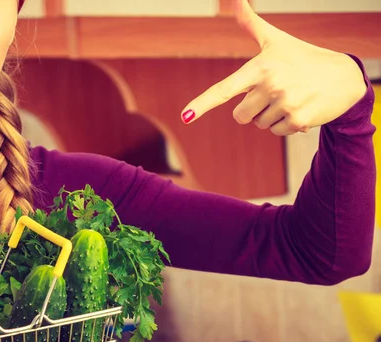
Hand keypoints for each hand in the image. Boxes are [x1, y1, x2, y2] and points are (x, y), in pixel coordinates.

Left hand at [181, 0, 366, 134]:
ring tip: (291, 96)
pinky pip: (276, 131)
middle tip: (275, 91)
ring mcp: (285, 104)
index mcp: (260, 67)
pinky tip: (300, 106)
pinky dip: (286, 124)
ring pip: (259, 124)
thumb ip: (251, 23)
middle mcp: (271, 85)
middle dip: (252, 108)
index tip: (185, 116)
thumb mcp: (276, 40)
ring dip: (271, 115)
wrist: (344, 77)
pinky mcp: (298, 120)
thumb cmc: (303, 57)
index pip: (224, 90)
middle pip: (240, 116)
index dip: (202, 104)